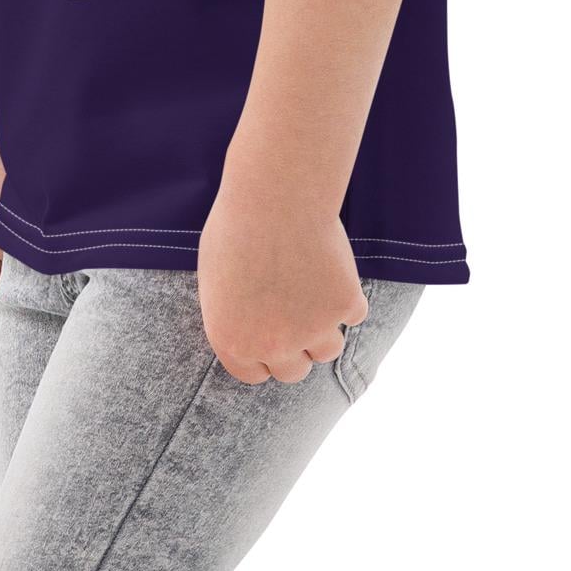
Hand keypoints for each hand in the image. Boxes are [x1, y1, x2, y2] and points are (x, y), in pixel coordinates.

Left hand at [198, 177, 366, 384]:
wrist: (275, 195)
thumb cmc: (238, 222)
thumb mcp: (216, 273)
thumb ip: (232, 311)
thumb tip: (245, 326)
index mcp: (233, 340)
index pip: (254, 374)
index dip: (264, 355)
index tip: (271, 333)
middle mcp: (272, 345)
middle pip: (294, 372)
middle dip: (296, 346)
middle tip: (297, 311)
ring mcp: (312, 329)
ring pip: (328, 350)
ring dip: (325, 326)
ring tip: (313, 286)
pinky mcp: (344, 306)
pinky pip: (354, 313)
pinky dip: (349, 294)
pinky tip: (333, 265)